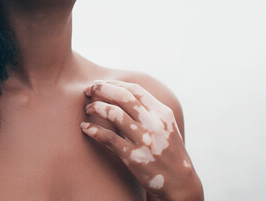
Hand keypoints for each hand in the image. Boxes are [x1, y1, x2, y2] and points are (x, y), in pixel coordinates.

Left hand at [81, 80, 201, 200]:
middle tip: (87, 90)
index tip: (100, 84)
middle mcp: (154, 124)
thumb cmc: (168, 151)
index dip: (114, 83)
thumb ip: (149, 111)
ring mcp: (144, 140)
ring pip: (114, 114)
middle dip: (102, 89)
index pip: (135, 89)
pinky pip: (108, 138)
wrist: (180, 183)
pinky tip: (85, 128)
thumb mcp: (166, 126)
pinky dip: (94, 130)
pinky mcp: (134, 157)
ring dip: (96, 107)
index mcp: (162, 113)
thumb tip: (122, 94)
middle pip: (123, 97)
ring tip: (87, 109)